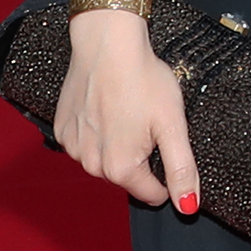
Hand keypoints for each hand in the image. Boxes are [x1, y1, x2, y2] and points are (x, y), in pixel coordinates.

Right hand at [55, 0, 199, 211]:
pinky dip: (97, 131)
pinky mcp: (61, 130)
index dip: (166, 173)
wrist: (107, 43)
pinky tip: (107, 108)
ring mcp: (73, 148)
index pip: (152, 194)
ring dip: (118, 144)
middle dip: (141, 156)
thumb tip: (188, 206)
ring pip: (105, 161)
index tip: (165, 143)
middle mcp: (91, 165)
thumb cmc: (143, 79)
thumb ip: (181, 169)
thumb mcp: (173, 124)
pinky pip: (85, 143)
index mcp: (121, 169)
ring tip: (127, 111)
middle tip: (147, 121)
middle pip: (127, 177)